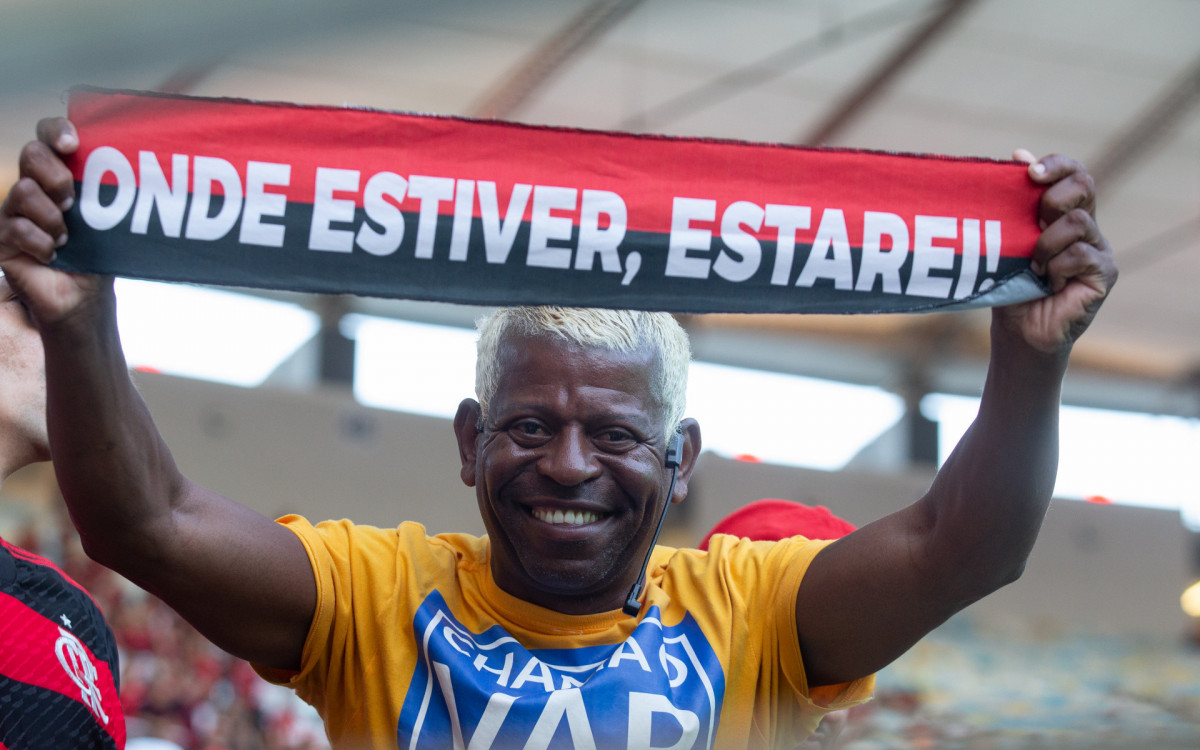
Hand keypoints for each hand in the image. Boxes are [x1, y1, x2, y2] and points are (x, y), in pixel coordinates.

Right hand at [0, 117, 109, 327]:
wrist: (83, 296)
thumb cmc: (97, 254)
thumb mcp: (110, 221)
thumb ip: (114, 196)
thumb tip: (141, 172)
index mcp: (60, 173)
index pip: (49, 134)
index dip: (56, 130)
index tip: (72, 143)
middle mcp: (34, 184)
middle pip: (32, 153)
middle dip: (56, 175)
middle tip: (73, 203)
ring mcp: (15, 208)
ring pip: (23, 190)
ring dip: (52, 217)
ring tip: (66, 238)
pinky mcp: (2, 234)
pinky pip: (15, 226)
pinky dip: (40, 243)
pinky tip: (52, 254)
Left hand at [995, 150, 1117, 355]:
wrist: (1018, 332)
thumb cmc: (1009, 285)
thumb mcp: (1005, 240)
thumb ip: (1014, 203)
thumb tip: (1018, 153)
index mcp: (1063, 214)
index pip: (1073, 172)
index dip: (1056, 165)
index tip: (1029, 170)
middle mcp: (1086, 226)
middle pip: (1084, 184)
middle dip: (1054, 195)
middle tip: (1035, 218)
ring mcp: (1098, 249)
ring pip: (1078, 221)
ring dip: (1046, 242)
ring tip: (1034, 265)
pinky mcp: (1104, 273)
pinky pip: (1081, 254)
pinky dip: (1057, 266)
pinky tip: (1048, 282)